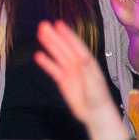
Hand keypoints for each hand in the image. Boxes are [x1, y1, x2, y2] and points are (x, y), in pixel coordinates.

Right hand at [35, 20, 126, 139]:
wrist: (95, 114)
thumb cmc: (99, 100)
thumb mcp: (94, 85)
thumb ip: (87, 72)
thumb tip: (81, 58)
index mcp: (88, 62)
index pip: (76, 45)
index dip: (67, 35)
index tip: (59, 24)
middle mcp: (78, 64)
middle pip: (64, 47)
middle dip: (55, 36)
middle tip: (44, 25)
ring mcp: (70, 72)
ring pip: (58, 55)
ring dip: (49, 45)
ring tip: (40, 34)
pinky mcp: (63, 81)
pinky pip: (53, 69)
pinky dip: (46, 63)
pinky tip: (39, 55)